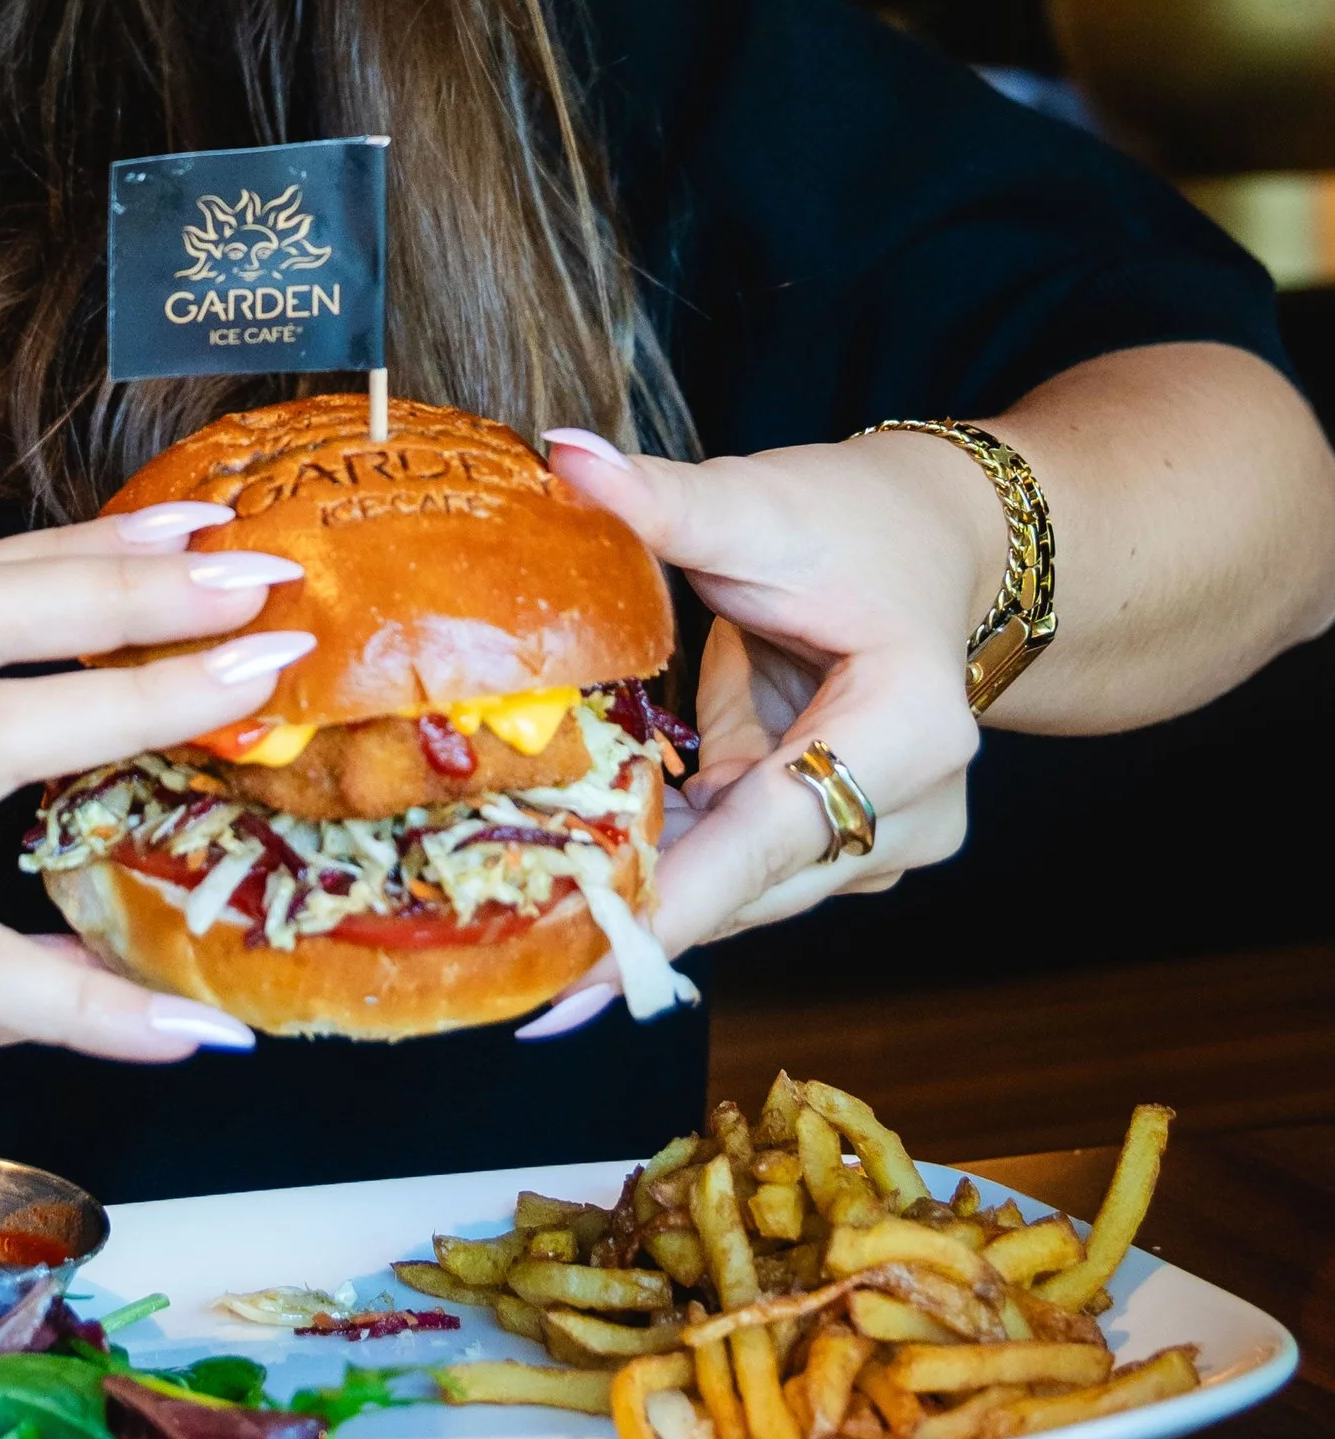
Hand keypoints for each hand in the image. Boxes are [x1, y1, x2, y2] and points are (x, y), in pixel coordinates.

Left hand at [543, 427, 1001, 953]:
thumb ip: (666, 498)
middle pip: (749, 881)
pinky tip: (575, 873)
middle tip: (504, 940)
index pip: (770, 833)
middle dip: (630, 907)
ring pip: (738, 888)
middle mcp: (912, 810)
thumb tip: (564, 460)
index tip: (584, 978)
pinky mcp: (839, 844)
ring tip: (515, 912)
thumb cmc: (859, 524)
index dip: (672, 905)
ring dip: (639, 885)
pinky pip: (735, 868)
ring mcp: (883, 838)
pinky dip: (662, 861)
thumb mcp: (762, 507)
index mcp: (911, 728)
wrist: (935, 547)